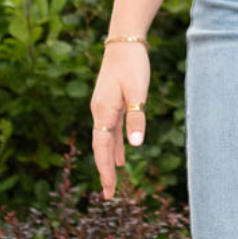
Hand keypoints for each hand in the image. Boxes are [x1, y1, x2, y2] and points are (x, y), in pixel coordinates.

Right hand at [90, 42, 150, 199]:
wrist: (123, 42)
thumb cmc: (132, 65)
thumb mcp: (138, 92)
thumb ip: (136, 118)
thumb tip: (135, 146)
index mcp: (103, 112)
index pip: (101, 148)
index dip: (105, 170)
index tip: (109, 190)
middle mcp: (99, 112)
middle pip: (101, 148)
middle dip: (105, 172)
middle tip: (109, 196)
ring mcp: (103, 108)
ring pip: (105, 141)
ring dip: (109, 161)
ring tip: (113, 182)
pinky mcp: (110, 103)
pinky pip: (111, 131)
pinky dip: (114, 146)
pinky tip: (122, 158)